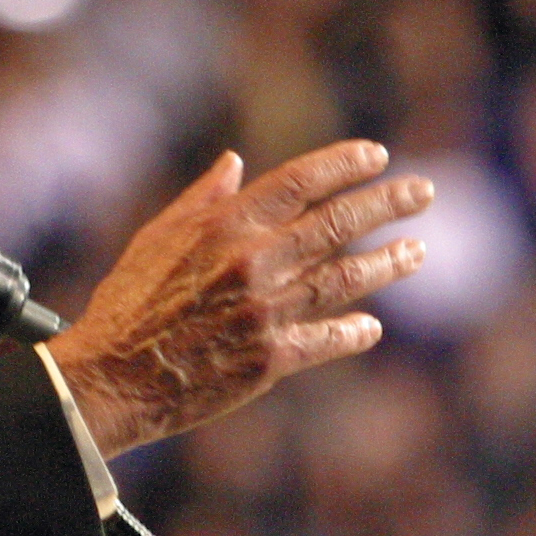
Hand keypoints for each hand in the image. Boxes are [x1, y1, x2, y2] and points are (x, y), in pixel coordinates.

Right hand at [44, 142, 432, 457]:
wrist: (112, 377)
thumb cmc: (127, 304)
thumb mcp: (156, 237)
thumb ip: (202, 199)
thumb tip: (236, 163)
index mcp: (225, 226)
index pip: (301, 182)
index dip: (344, 165)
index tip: (377, 157)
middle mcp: (253, 262)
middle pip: (337, 224)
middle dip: (387, 204)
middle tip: (422, 192)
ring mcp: (266, 311)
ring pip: (344, 279)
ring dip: (387, 263)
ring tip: (416, 252)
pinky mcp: (270, 359)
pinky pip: (326, 340)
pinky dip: (353, 332)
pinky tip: (371, 326)